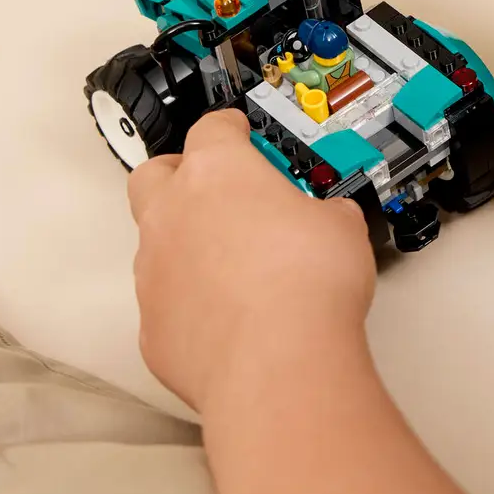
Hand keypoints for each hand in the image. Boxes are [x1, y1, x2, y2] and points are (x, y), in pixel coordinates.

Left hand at [127, 110, 375, 410]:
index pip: (212, 128)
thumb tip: (326, 221)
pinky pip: (165, 304)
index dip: (230, 129)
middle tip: (219, 192)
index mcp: (217, 172)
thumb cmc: (308, 286)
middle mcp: (171, 215)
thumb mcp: (342, 225)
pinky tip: (229, 321)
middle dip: (180, 176)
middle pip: (154, 175)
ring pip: (155, 243)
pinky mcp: (151, 328)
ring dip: (186, 246)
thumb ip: (322, 211)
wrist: (279, 365)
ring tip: (235, 268)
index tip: (241, 134)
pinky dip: (189, 305)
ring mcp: (153, 273)